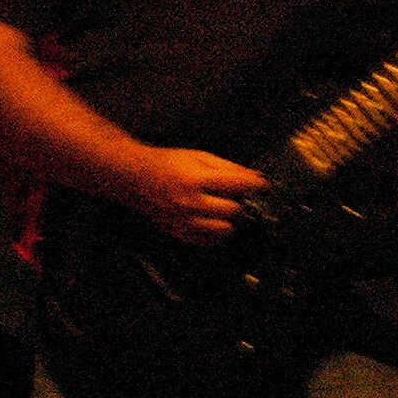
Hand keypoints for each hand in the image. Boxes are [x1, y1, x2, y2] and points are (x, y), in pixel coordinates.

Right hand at [120, 147, 271, 246]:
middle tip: (234, 194)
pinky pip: (209, 242)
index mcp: (196, 179)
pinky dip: (216, 233)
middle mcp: (191, 202)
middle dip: (239, 201)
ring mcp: (185, 221)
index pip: (239, 185)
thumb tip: (254, 177)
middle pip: (234, 210)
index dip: (257, 185)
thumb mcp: (197, 156)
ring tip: (222, 208)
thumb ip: (227, 167)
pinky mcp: (180, 233)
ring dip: (229, 219)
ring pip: (225, 229)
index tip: (263, 185)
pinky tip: (211, 220)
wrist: (134, 177)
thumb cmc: (165, 164)